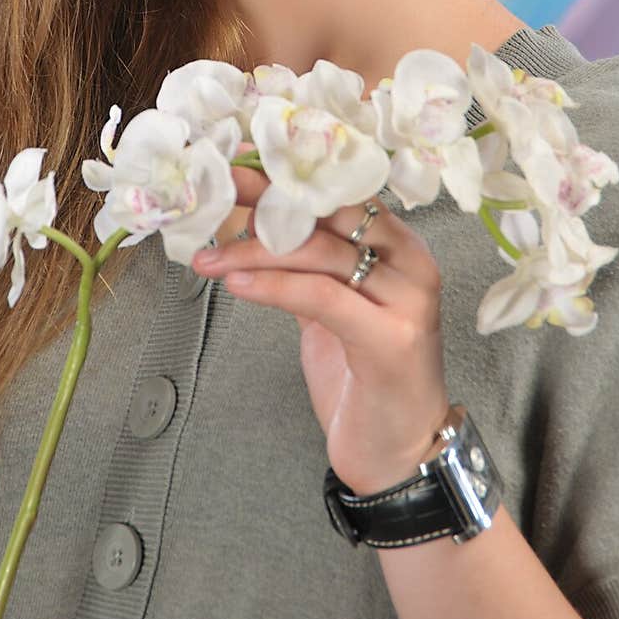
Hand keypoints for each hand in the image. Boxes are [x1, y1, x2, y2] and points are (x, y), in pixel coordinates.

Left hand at [192, 161, 450, 495]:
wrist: (400, 455)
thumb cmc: (363, 377)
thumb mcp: (331, 308)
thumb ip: (306, 266)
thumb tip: (247, 221)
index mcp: (400, 244)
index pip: (340, 191)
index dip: (287, 174)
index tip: (235, 163)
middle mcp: (411, 262)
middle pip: (330, 213)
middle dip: (265, 199)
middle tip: (211, 195)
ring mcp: (407, 300)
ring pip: (320, 254)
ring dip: (253, 250)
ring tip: (206, 256)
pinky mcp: (391, 340)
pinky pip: (321, 298)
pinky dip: (273, 287)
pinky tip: (235, 285)